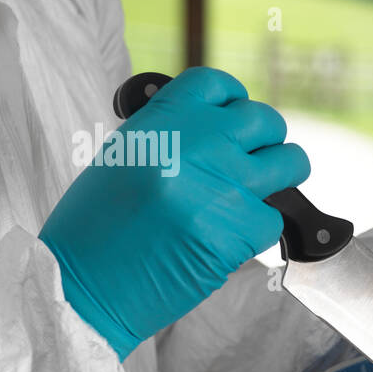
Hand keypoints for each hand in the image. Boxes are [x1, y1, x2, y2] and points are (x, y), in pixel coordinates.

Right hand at [40, 67, 308, 359]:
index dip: (231, 102)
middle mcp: (198, 143)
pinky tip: (223, 242)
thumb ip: (171, 135)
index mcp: (163, 119)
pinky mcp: (238, 230)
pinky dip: (255, 232)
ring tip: (251, 198)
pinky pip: (273, 219)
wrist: (81, 286)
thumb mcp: (124, 158)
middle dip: (264, 142)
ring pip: (290, 163)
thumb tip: (214, 128)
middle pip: (265, 120)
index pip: (219, 85)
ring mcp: (223, 186)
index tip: (232, 120)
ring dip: (278, 180)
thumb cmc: (92, 228)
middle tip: (248, 164)